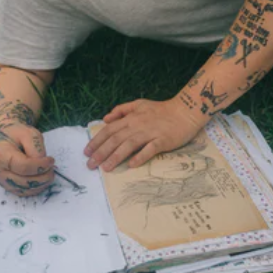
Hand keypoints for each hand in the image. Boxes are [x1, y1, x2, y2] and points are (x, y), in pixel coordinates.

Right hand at [0, 123, 54, 195]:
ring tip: (48, 173)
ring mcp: (1, 180)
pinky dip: (35, 189)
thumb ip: (35, 147)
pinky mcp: (7, 186)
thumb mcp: (28, 133)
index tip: (51, 160)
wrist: (7, 139)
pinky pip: (23, 193)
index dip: (40, 166)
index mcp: (1, 154)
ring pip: (24, 190)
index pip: (23, 166)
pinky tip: (42, 180)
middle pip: (23, 181)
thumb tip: (41, 162)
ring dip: (41, 184)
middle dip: (42, 177)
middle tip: (52, 169)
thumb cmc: (17, 134)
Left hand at [84, 97, 205, 171]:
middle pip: (115, 139)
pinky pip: (149, 149)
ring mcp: (150, 133)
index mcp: (131, 118)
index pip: (109, 130)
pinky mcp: (162, 140)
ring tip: (105, 168)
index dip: (97, 141)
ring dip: (115, 157)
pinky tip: (131, 165)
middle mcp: (137, 125)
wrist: (185, 111)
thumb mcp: (139, 104)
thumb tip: (106, 119)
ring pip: (129, 145)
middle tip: (90, 164)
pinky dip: (140, 156)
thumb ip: (122, 109)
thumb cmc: (162, 110)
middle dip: (101, 152)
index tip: (86, 152)